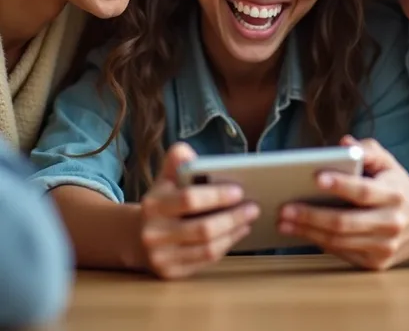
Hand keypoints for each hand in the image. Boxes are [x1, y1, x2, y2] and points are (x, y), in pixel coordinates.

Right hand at [140, 143, 259, 278]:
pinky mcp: (171, 274)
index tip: (239, 190)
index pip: (189, 199)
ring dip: (233, 232)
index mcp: (154, 205)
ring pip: (207, 248)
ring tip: (249, 219)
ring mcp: (162, 257)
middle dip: (233, 218)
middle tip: (253, 207)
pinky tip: (238, 232)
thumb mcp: (164, 178)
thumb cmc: (161, 202)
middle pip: (203, 229)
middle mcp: (154, 233)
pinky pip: (206, 260)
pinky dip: (226, 246)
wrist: (137, 237)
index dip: (216, 196)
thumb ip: (176, 161)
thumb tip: (187, 152)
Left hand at [278, 137, 408, 269]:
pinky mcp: (376, 263)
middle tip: (284, 208)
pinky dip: (318, 242)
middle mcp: (391, 223)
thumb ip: (366, 149)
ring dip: (308, 232)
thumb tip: (344, 144)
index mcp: (393, 194)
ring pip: (340, 241)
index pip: (363, 191)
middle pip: (345, 222)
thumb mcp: (388, 162)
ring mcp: (384, 247)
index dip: (340, 185)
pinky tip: (300, 232)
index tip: (315, 177)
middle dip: (311, 216)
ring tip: (283, 222)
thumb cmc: (397, 185)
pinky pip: (342, 253)